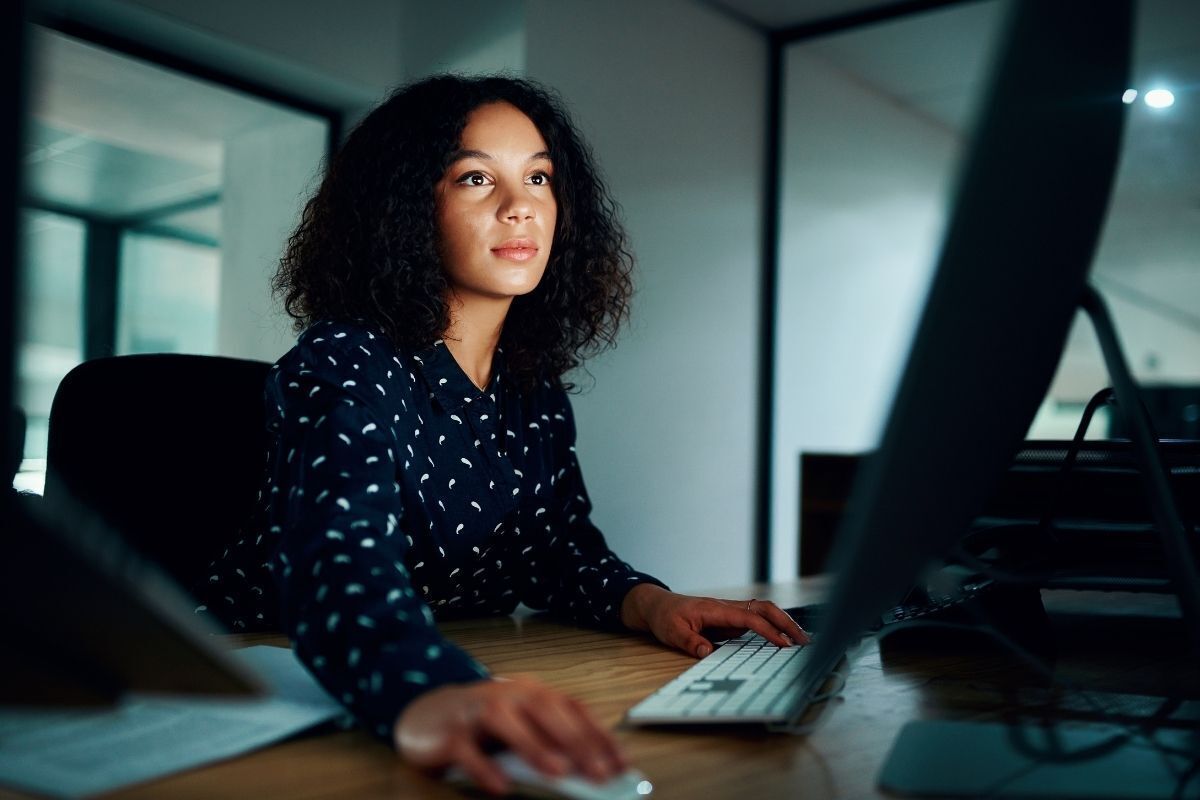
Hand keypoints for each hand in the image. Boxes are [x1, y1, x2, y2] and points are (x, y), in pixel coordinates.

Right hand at [394, 676, 626, 795]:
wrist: (425, 716)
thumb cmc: (482, 726)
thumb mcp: (520, 729)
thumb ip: (549, 743)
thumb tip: (589, 771)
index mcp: (530, 692)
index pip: (572, 708)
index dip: (599, 734)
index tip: (622, 763)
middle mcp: (506, 695)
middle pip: (545, 711)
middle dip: (576, 742)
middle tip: (600, 773)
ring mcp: (474, 710)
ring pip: (506, 723)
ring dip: (534, 747)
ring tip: (559, 773)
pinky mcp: (448, 734)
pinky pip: (467, 751)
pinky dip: (484, 768)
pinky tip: (501, 787)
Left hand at [620, 584, 810, 657]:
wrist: (658, 606)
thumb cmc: (665, 617)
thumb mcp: (672, 632)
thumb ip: (690, 642)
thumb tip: (707, 653)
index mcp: (716, 609)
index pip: (749, 617)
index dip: (767, 631)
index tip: (783, 645)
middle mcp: (728, 608)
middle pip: (765, 608)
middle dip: (786, 623)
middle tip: (805, 642)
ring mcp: (730, 613)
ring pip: (764, 612)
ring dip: (783, 624)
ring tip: (802, 642)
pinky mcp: (730, 620)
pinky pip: (756, 621)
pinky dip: (773, 628)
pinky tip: (783, 641)